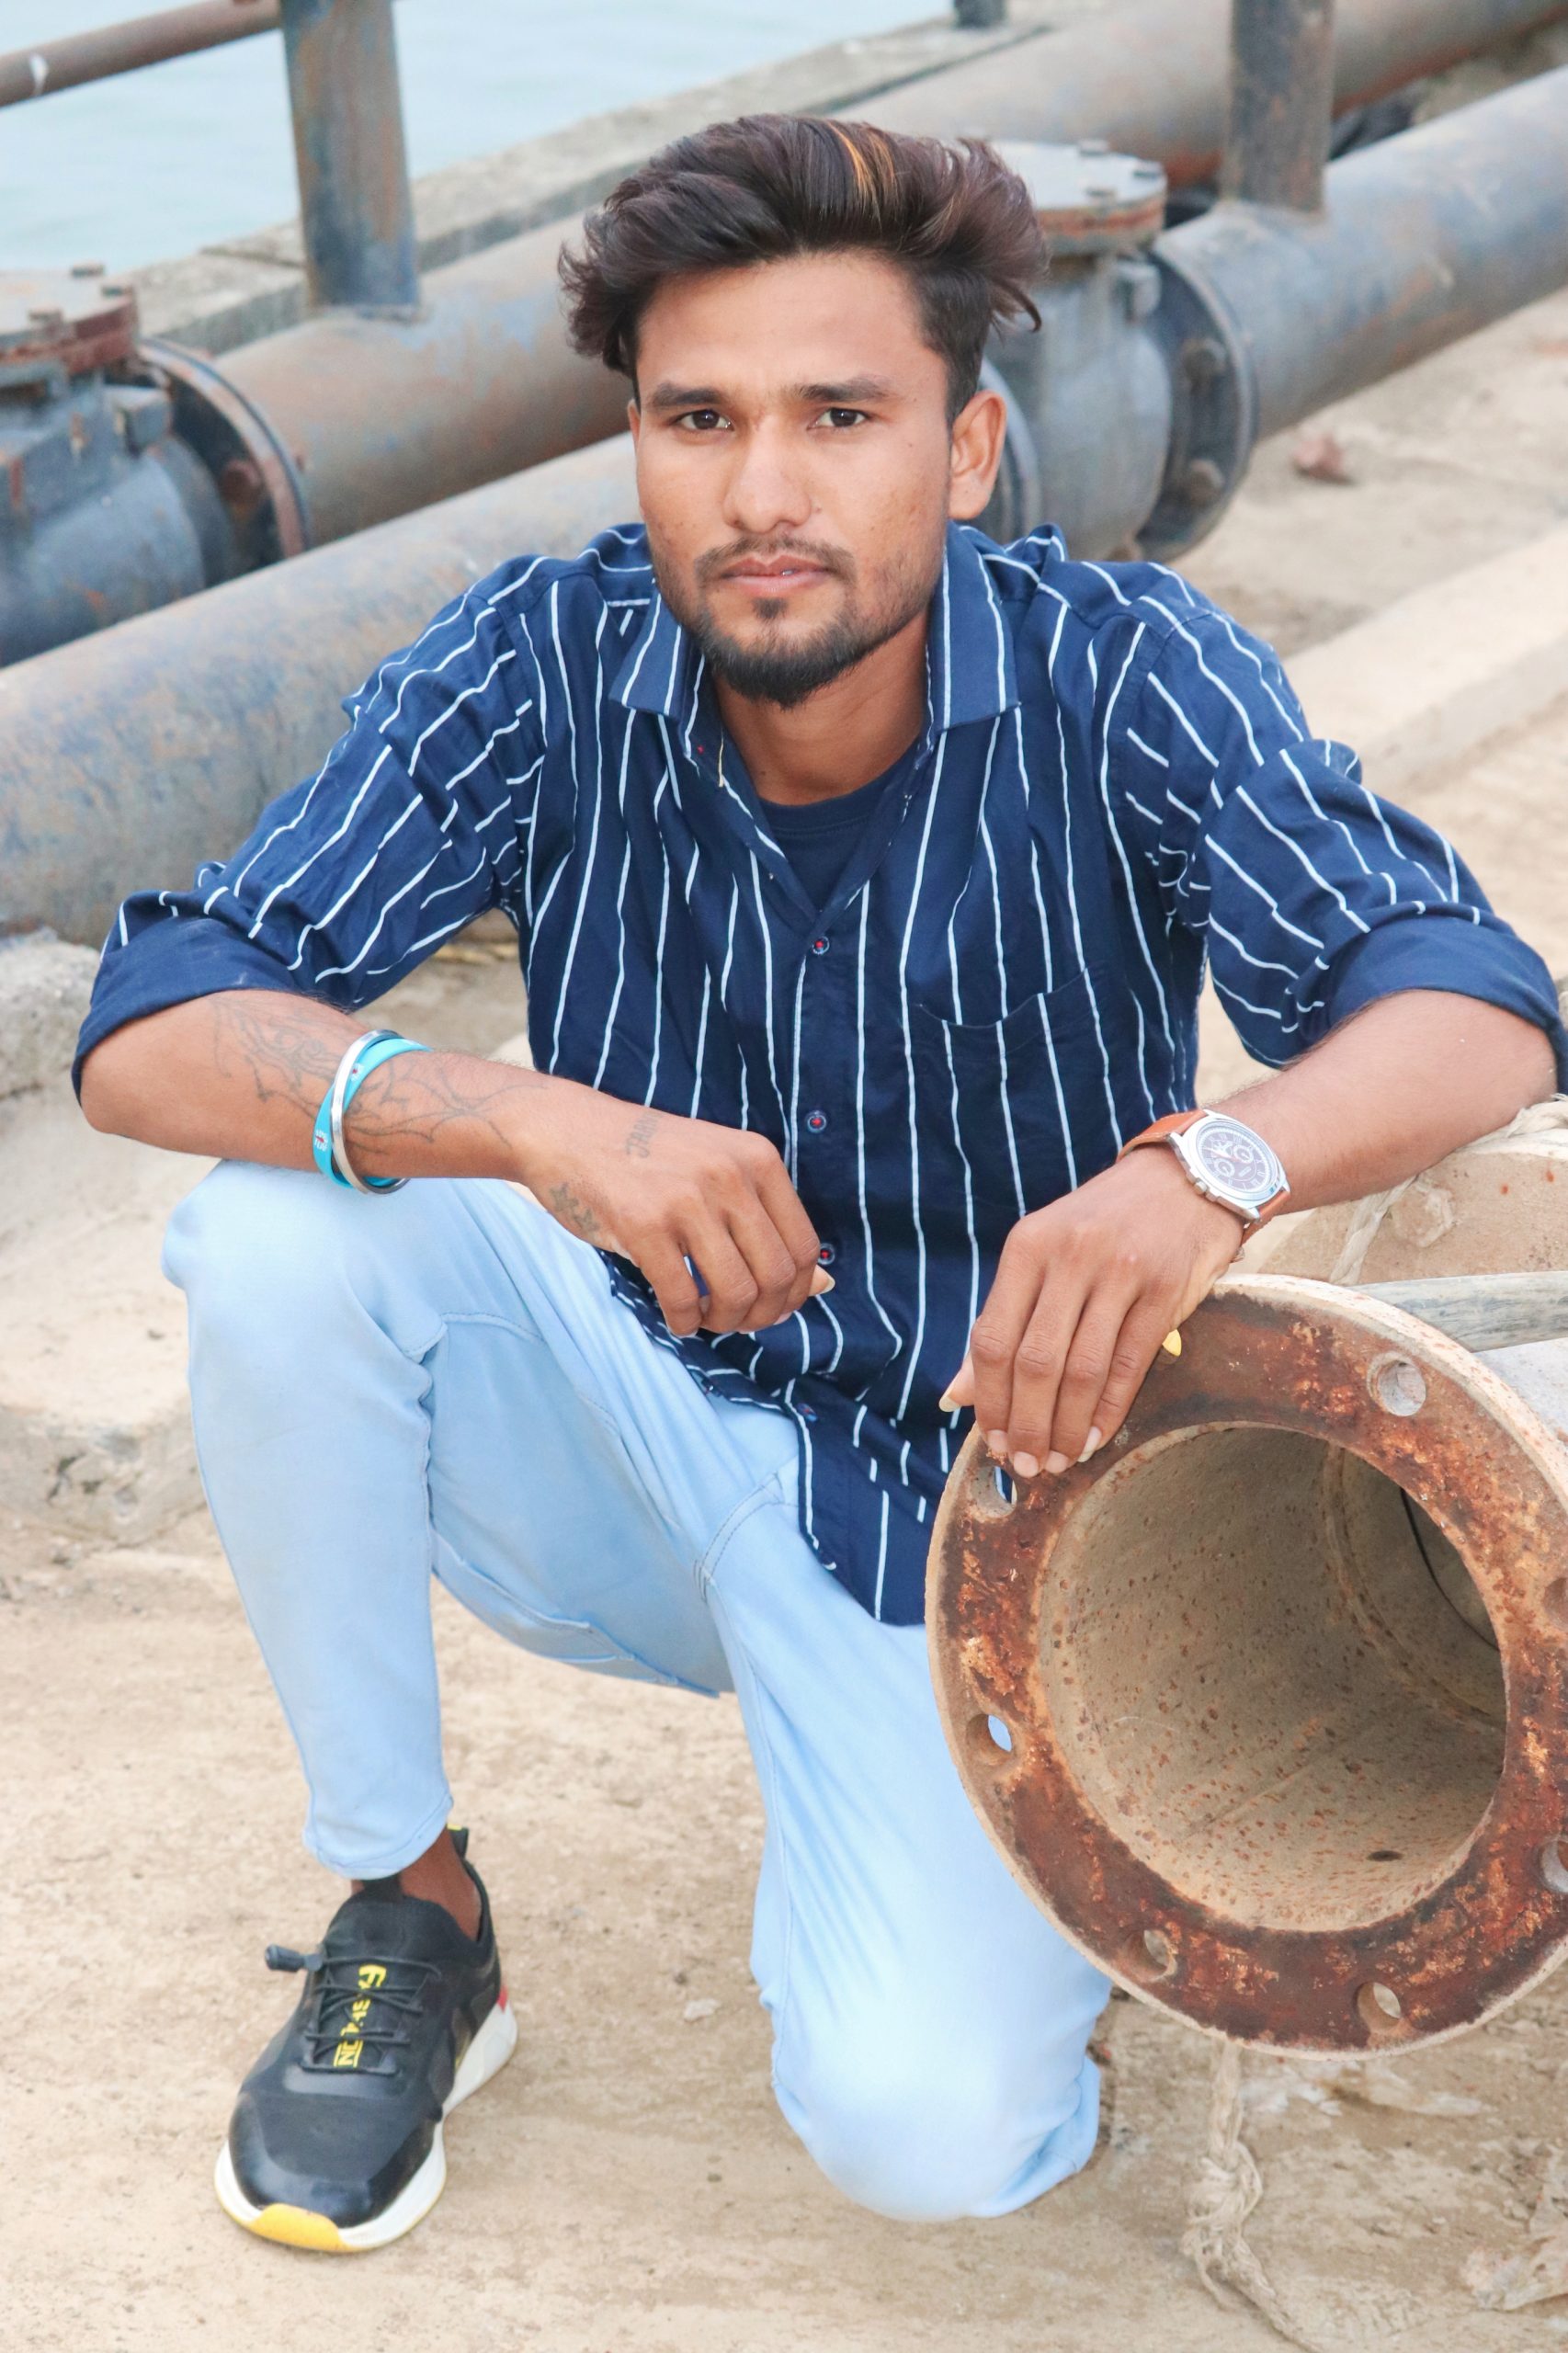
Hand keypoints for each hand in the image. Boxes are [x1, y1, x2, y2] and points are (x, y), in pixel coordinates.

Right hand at [510, 1080, 824, 1336]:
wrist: (568, 1131)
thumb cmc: (647, 1159)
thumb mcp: (718, 1171)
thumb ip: (767, 1222)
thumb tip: (825, 1285)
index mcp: (757, 1159)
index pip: (805, 1248)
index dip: (795, 1293)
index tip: (770, 1306)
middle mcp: (729, 1175)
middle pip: (776, 1276)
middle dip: (761, 1315)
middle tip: (736, 1320)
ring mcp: (686, 1199)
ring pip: (735, 1293)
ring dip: (724, 1322)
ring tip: (705, 1317)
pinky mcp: (643, 1226)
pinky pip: (683, 1299)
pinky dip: (684, 1323)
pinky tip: (676, 1317)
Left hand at [943, 1150, 1242, 1475]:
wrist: (1185, 1181)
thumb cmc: (1101, 1226)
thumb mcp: (1041, 1255)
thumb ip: (1002, 1321)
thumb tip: (954, 1396)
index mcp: (1027, 1246)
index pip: (993, 1338)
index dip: (988, 1400)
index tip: (989, 1441)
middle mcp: (1070, 1256)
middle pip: (1034, 1361)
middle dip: (1024, 1424)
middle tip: (1023, 1465)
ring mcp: (1120, 1273)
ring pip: (1081, 1370)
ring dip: (1064, 1427)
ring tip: (1056, 1460)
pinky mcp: (1165, 1292)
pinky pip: (1129, 1366)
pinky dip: (1107, 1411)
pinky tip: (1093, 1437)